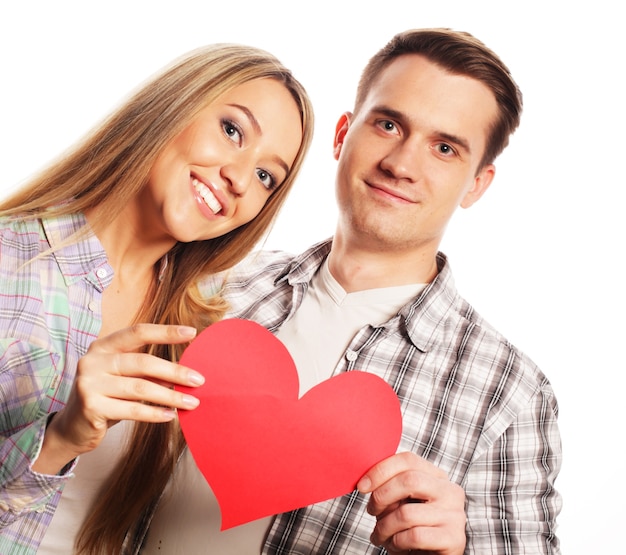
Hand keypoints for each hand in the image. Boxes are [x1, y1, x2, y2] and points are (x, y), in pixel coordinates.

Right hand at [34, 324, 203, 473]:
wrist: (72, 428)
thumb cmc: (106, 397)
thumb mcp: (125, 378)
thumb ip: (148, 372)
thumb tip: (186, 372)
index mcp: (103, 346)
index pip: (138, 332)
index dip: (165, 332)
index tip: (192, 333)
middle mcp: (93, 361)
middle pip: (143, 362)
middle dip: (175, 371)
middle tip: (199, 380)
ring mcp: (89, 383)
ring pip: (140, 388)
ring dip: (171, 396)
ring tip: (192, 402)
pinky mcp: (91, 406)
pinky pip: (132, 409)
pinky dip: (155, 413)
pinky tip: (171, 415)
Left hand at [357, 452, 465, 554]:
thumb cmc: (414, 527)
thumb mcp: (403, 502)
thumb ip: (392, 488)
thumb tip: (366, 483)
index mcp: (437, 476)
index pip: (408, 460)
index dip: (381, 470)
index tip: (362, 486)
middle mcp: (450, 491)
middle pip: (409, 480)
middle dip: (381, 496)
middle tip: (371, 511)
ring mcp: (454, 515)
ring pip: (406, 513)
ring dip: (384, 527)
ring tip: (380, 535)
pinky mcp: (453, 539)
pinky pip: (414, 536)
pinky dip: (396, 542)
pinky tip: (395, 546)